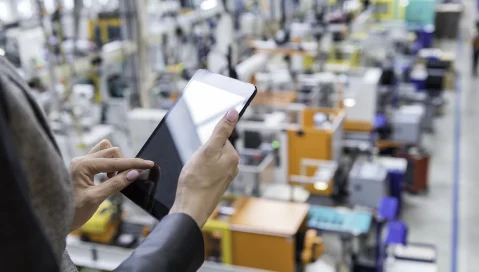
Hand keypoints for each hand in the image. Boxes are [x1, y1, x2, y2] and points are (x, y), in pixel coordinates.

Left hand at [70, 140, 153, 229]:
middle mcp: (81, 160)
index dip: (134, 163)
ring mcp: (81, 162)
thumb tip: (134, 173)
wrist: (56, 220)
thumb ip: (116, 184)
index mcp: (82, 166)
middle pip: (111, 152)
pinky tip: (110, 177)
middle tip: (129, 178)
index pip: (114, 161)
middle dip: (124, 163)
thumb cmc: (72, 212)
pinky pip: (101, 158)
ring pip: (106, 152)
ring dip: (116, 162)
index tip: (149, 164)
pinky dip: (110, 164)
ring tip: (116, 179)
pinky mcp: (83, 167)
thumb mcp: (96, 199)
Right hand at [170, 110, 239, 226]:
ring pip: (209, 161)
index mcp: (233, 157)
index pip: (219, 138)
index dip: (206, 143)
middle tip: (196, 165)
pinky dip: (199, 173)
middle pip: (214, 149)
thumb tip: (234, 112)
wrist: (190, 209)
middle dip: (202, 153)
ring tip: (194, 174)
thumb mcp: (207, 150)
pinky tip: (194, 181)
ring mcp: (225, 178)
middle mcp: (233, 167)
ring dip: (200, 164)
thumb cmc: (196, 181)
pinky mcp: (217, 186)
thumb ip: (221, 131)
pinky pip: (207, 172)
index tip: (200, 154)